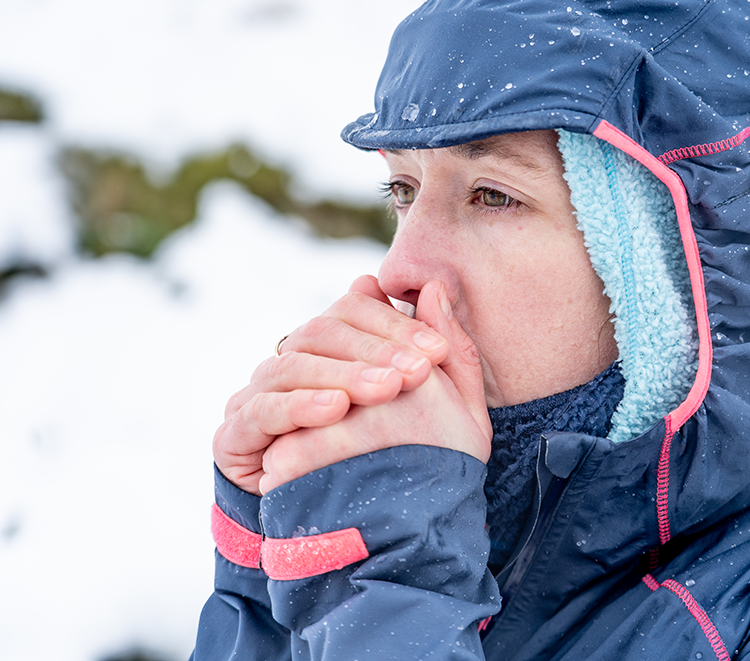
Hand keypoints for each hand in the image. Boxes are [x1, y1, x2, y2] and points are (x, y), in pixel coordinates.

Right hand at [214, 276, 451, 495]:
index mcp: (330, 347)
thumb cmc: (392, 461)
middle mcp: (290, 362)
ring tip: (388, 389)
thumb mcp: (434, 411)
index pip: (352, 308)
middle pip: (322, 329)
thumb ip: (441, 351)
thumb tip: (437, 289)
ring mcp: (258, 395)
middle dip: (376, 348)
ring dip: (343, 374)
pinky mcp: (235, 435)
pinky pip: (263, 410)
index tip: (437, 353)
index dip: (393, 323)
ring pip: (292, 364)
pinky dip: (300, 405)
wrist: (343, 533)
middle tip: (420, 371)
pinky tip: (337, 409)